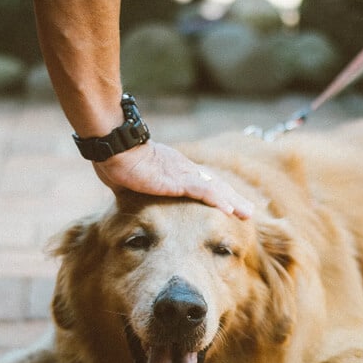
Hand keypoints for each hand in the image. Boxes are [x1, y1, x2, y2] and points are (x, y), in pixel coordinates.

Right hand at [92, 140, 253, 218]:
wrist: (114, 147)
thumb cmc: (115, 161)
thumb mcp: (129, 181)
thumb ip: (135, 189)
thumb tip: (126, 196)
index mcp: (174, 170)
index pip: (202, 184)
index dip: (218, 194)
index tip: (230, 205)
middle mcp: (183, 170)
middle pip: (215, 186)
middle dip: (233, 199)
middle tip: (249, 212)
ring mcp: (182, 174)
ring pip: (215, 189)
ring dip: (233, 202)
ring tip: (247, 214)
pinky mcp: (177, 180)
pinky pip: (202, 191)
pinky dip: (217, 200)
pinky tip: (229, 210)